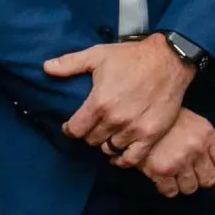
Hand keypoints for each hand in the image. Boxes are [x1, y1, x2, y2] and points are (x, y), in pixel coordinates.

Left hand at [46, 33, 191, 168]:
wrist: (168, 60)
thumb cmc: (131, 56)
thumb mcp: (98, 54)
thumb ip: (70, 63)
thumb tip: (46, 68)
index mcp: (99, 101)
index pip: (76, 129)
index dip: (70, 128)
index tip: (71, 126)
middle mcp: (115, 118)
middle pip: (91, 140)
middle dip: (88, 133)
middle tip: (91, 126)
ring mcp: (134, 128)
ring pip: (109, 148)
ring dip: (105, 143)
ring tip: (106, 134)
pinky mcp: (151, 134)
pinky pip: (132, 158)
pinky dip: (122, 159)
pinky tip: (118, 152)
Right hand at [139, 109, 214, 197]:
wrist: (136, 113)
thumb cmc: (164, 118)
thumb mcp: (191, 121)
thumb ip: (204, 141)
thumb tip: (210, 167)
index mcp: (206, 133)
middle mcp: (196, 148)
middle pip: (208, 179)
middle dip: (199, 180)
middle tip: (189, 176)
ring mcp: (180, 160)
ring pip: (190, 188)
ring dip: (183, 184)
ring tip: (173, 174)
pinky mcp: (161, 170)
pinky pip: (171, 191)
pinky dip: (168, 188)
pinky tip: (162, 179)